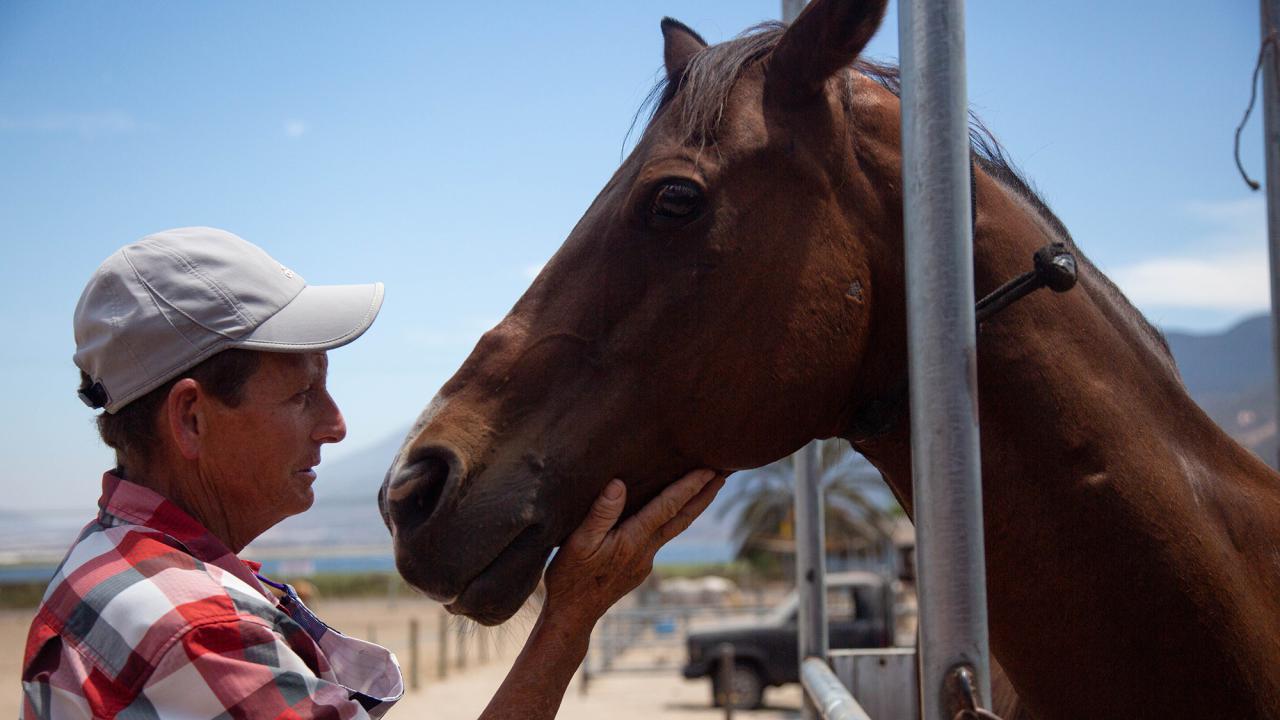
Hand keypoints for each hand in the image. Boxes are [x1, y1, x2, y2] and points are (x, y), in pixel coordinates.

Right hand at [543, 469, 725, 626]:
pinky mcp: (639, 569)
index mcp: (632, 541)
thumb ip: (600, 514)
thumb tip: (619, 485)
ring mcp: (645, 562)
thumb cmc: (570, 578)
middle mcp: (645, 551)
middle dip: (704, 495)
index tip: (710, 470)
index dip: (689, 487)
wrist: (573, 616)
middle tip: (725, 474)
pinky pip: (660, 538)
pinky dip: (671, 521)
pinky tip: (668, 514)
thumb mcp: (577, 543)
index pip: (667, 507)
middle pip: (682, 519)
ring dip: (691, 507)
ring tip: (706, 488)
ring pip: (673, 529)